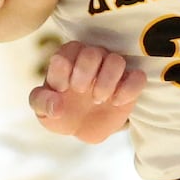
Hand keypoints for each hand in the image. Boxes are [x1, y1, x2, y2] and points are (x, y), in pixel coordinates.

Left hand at [30, 41, 145, 143]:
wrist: (84, 127)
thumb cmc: (61, 112)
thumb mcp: (42, 111)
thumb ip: (41, 103)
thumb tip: (57, 106)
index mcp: (67, 58)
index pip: (66, 52)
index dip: (62, 73)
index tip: (61, 90)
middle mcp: (90, 58)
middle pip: (92, 53)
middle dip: (84, 75)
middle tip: (80, 92)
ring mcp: (111, 69)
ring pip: (117, 60)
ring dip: (106, 83)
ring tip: (97, 100)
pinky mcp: (130, 83)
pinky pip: (138, 77)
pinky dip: (128, 90)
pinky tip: (116, 103)